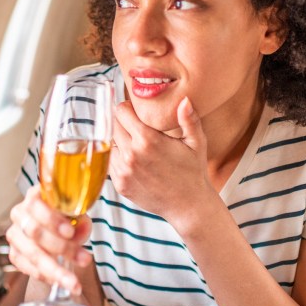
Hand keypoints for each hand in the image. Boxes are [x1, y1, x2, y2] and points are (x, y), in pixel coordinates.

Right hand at [5, 186, 92, 293]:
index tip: (70, 232)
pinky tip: (59, 280)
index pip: (35, 205)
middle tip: (84, 259)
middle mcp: (20, 214)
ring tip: (74, 282)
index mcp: (34, 197)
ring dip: (56, 269)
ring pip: (32, 253)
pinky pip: (27, 267)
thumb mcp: (76, 214)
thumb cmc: (65, 219)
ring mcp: (15, 234)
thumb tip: (82, 229)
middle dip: (62, 247)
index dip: (52, 220)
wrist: (55, 231)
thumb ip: (80, 220)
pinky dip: (45, 276)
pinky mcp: (14, 253)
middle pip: (34, 231)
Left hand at [109, 96, 215, 225]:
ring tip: (136, 145)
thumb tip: (184, 100)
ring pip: (109, 143)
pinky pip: (111, 162)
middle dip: (122, 123)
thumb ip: (189, 119)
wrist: (188, 205)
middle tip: (136, 127)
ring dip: (119, 141)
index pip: (121, 111)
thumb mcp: (196, 142)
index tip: (135, 111)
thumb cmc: (193, 172)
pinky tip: (135, 161)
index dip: (128, 108)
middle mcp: (131, 154)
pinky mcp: (119, 184)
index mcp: (148, 140)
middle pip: (112, 125)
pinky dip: (118, 158)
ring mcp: (123, 171)